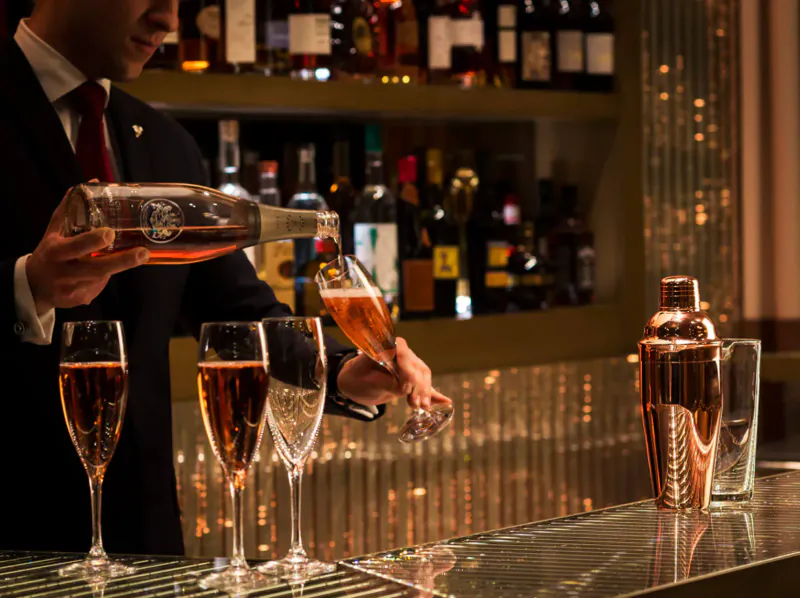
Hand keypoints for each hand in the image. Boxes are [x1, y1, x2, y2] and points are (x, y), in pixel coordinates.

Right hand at [26, 195, 149, 313]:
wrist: (33, 286)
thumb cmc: (49, 252)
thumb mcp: (54, 230)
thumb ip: (72, 208)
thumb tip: (94, 182)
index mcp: (56, 251)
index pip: (75, 246)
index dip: (92, 241)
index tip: (110, 233)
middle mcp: (63, 272)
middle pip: (97, 269)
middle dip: (122, 261)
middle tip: (143, 253)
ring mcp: (71, 289)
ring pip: (102, 278)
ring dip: (115, 266)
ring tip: (128, 256)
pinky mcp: (79, 300)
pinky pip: (99, 287)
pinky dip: (103, 278)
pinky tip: (98, 273)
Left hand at [336, 337, 452, 410]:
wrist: (353, 381)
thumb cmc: (356, 376)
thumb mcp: (365, 378)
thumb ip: (386, 380)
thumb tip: (404, 388)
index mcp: (387, 346)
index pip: (403, 350)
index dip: (406, 367)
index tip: (403, 387)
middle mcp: (401, 353)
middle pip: (417, 366)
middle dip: (418, 385)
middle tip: (413, 402)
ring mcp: (408, 365)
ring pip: (423, 376)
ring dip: (425, 392)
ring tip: (422, 407)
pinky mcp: (410, 378)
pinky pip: (423, 384)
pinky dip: (433, 393)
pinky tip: (445, 401)